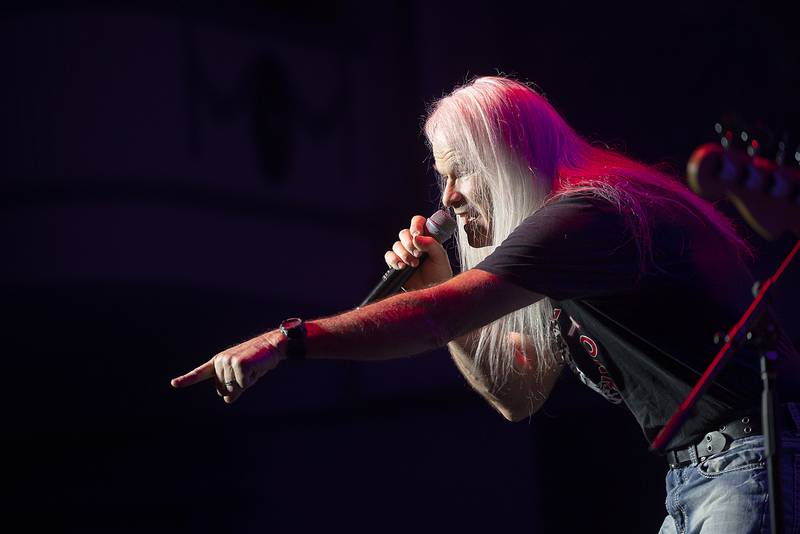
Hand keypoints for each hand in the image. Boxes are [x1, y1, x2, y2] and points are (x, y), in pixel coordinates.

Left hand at [170, 330, 284, 402]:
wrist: (273, 345)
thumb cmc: (258, 361)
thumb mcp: (244, 376)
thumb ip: (233, 388)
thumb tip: (227, 400)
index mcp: (218, 362)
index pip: (200, 373)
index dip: (186, 379)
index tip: (174, 383)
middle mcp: (220, 361)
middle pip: (223, 389)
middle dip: (237, 386)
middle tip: (249, 371)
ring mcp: (228, 362)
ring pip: (233, 388)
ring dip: (246, 382)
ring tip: (254, 367)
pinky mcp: (240, 364)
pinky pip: (244, 385)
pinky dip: (252, 380)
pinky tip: (256, 367)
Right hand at [384, 215, 452, 291]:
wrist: (432, 291)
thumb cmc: (440, 273)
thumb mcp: (441, 257)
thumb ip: (431, 244)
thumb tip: (416, 237)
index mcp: (426, 237)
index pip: (418, 222)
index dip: (415, 225)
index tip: (416, 234)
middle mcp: (414, 243)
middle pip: (404, 233)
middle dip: (409, 244)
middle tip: (418, 255)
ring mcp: (404, 253)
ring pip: (396, 245)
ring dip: (404, 254)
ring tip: (414, 265)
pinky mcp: (396, 264)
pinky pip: (389, 256)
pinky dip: (394, 260)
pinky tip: (402, 267)